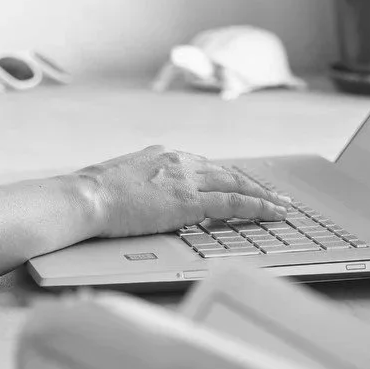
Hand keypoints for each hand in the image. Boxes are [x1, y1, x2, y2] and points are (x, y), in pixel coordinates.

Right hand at [77, 145, 290, 236]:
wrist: (87, 197)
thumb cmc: (95, 192)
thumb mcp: (121, 174)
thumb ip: (141, 172)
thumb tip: (148, 169)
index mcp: (161, 155)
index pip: (203, 166)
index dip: (225, 177)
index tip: (238, 183)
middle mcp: (178, 161)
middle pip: (225, 172)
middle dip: (253, 184)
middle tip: (275, 195)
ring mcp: (185, 179)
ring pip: (236, 184)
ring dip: (263, 195)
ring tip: (282, 206)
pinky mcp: (189, 200)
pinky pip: (234, 203)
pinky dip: (259, 206)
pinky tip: (273, 213)